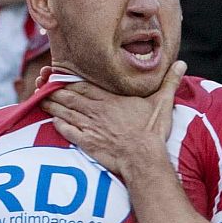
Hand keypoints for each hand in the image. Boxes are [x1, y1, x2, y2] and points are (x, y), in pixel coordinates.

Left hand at [43, 64, 184, 180]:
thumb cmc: (152, 131)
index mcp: (109, 99)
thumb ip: (169, 82)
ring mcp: (89, 127)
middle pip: (67, 96)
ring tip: (39, 97)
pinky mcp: (87, 142)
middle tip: (41, 81)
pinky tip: (51, 120)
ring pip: (64, 112)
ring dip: (50, 104)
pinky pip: (66, 132)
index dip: (66, 77)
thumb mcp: (162, 102)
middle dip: (52, 88)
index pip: (82, 84)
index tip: (55, 71)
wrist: (143, 158)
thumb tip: (182, 64)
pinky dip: (57, 124)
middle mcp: (95, 111)